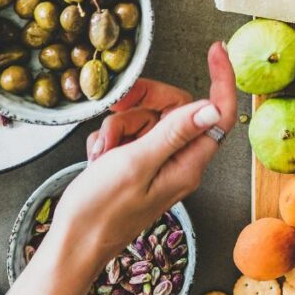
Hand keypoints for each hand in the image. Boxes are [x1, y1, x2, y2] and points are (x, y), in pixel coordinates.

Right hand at [45, 42, 236, 272]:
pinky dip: (112, 138)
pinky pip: (132, 133)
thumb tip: (212, 109)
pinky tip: (98, 156)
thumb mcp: (135, 164)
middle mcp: (180, 161)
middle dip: (143, 103)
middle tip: (115, 109)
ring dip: (120, 125)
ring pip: (149, 118)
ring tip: (102, 149)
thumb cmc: (101, 212)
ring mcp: (160, 162)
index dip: (221, 78)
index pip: (220, 113)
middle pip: (177, 108)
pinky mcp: (140, 163)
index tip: (214, 50)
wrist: (73, 245)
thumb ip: (173, 133)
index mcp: (188, 163)